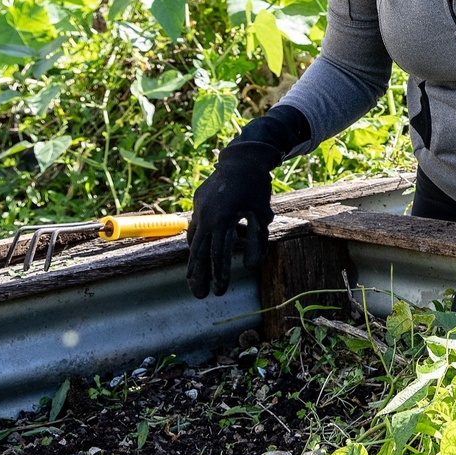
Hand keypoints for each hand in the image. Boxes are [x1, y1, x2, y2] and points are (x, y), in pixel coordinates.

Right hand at [185, 141, 279, 298]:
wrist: (242, 160)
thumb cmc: (256, 188)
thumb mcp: (262, 215)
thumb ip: (257, 241)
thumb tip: (249, 267)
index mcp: (223, 219)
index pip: (219, 254)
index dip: (219, 274)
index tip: (219, 291)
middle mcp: (206, 216)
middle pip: (200, 252)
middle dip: (199, 275)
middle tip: (199, 295)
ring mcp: (199, 209)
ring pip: (193, 241)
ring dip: (194, 261)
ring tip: (193, 280)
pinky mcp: (197, 203)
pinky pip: (194, 227)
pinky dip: (195, 243)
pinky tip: (196, 255)